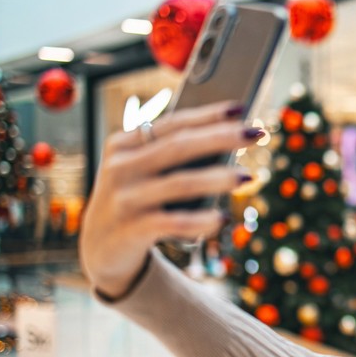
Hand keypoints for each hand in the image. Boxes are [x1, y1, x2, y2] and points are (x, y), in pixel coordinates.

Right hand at [79, 101, 262, 298]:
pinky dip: (200, 220)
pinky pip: (173, 222)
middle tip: (257, 133)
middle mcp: (121, 167)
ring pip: (180, 183)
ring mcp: (125, 198)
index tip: (240, 108)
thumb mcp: (143, 173)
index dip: (208, 115)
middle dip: (222, 137)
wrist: (99, 248)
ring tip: (248, 176)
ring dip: (218, 178)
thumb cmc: (135, 201)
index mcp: (123, 144)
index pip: (172, 123)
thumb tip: (228, 143)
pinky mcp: (131, 229)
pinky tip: (222, 218)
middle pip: (179, 146)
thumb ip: (172, 157)